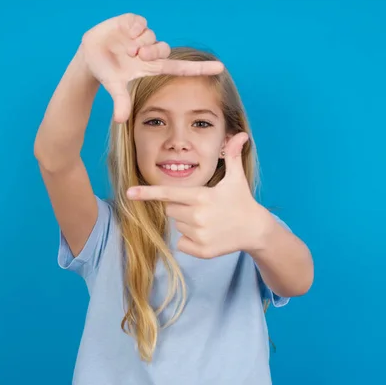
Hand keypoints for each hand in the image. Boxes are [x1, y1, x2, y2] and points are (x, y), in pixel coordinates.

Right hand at [77, 13, 224, 122]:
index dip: (201, 68)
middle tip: (135, 56)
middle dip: (150, 52)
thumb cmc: (107, 73)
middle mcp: (152, 50)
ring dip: (138, 42)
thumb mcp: (114, 87)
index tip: (221, 68)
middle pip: (164, 48)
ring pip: (151, 35)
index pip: (181, 68)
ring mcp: (143, 36)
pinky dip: (132, 27)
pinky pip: (140, 22)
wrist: (90, 56)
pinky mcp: (133, 22)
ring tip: (124, 48)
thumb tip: (120, 120)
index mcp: (153, 67)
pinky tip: (124, 33)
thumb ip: (121, 101)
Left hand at [126, 132, 265, 258]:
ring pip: (177, 226)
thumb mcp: (237, 178)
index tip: (129, 193)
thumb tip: (241, 134)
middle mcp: (198, 217)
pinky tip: (208, 235)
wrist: (256, 230)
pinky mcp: (202, 251)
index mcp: (201, 197)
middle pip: (170, 210)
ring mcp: (200, 235)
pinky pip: (181, 243)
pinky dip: (190, 241)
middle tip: (202, 206)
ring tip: (208, 220)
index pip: (169, 193)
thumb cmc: (242, 201)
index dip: (148, 193)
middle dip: (181, 207)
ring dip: (187, 223)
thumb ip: (232, 155)